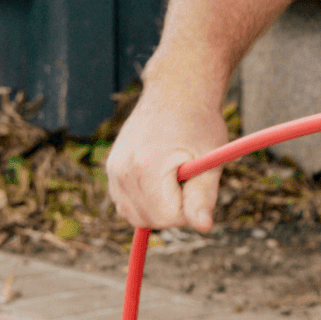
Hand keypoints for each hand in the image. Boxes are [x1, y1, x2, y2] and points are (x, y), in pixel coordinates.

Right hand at [105, 87, 230, 230]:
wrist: (176, 92)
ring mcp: (114, 169)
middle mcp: (123, 170)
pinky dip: (144, 201)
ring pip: (134, 216)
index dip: (188, 209)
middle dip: (173, 210)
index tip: (198, 186)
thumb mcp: (209, 160)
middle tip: (187, 180)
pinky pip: (125, 204)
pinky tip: (160, 179)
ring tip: (174, 177)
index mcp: (147, 168)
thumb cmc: (198, 123)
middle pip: (148, 220)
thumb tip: (202, 227)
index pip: (167, 218)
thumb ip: (203, 197)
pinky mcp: (112, 168)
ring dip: (158, 207)